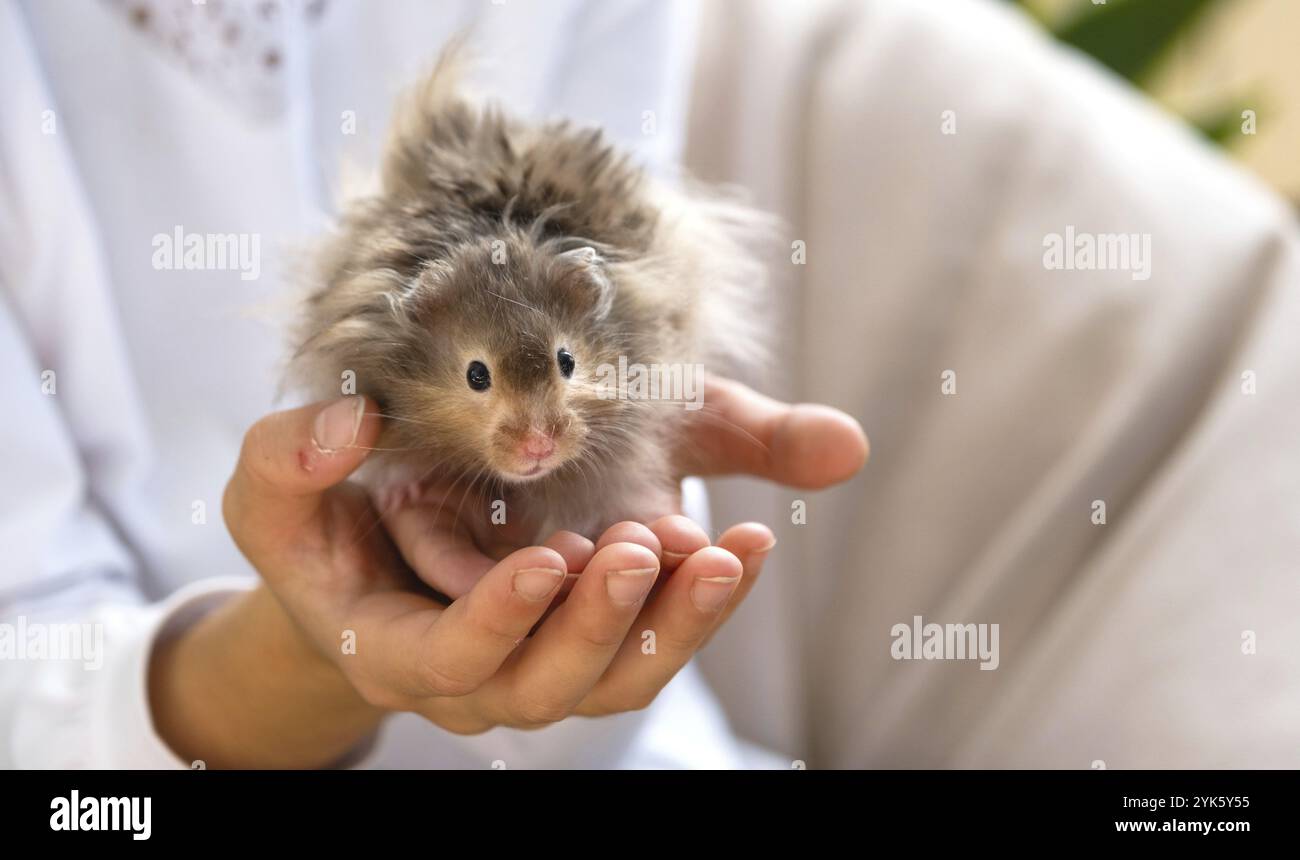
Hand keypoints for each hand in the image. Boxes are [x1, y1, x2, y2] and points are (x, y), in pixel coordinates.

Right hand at [150, 390, 839, 765]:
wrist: (363, 572)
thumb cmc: (314, 533)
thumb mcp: (269, 494)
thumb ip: (287, 459)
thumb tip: (353, 423)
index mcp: (396, 651)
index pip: (452, 658)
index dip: (498, 619)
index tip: (546, 559)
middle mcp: (478, 679)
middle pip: (551, 686)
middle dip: (602, 624)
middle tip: (638, 546)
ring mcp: (542, 664)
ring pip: (622, 678)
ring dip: (676, 622)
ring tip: (725, 555)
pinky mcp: (592, 638)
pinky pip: (656, 641)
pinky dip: (700, 600)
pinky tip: (743, 548)